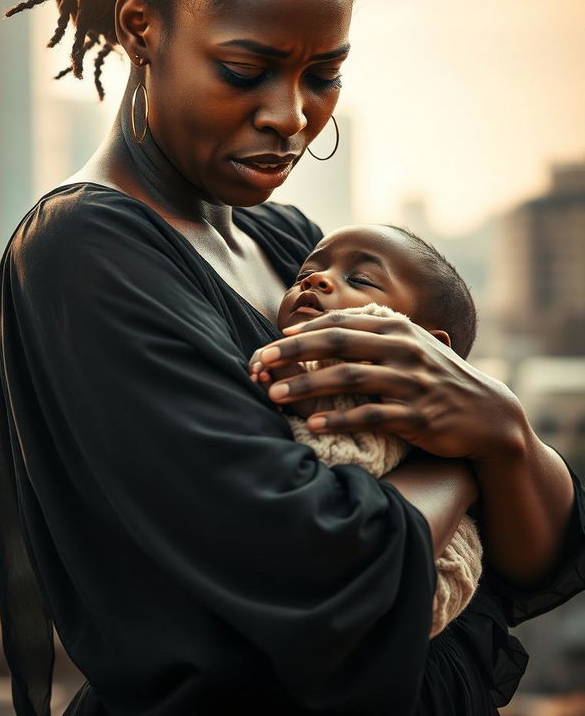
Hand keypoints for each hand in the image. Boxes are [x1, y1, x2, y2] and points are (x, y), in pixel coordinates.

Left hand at [248, 312, 527, 463]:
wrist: (489, 415)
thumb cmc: (436, 379)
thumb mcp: (410, 348)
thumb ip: (372, 337)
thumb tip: (320, 333)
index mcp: (397, 329)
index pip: (340, 324)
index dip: (302, 332)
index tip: (271, 344)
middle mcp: (403, 349)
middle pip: (337, 344)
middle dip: (293, 353)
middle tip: (259, 363)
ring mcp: (411, 382)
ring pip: (349, 378)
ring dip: (307, 386)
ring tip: (273, 394)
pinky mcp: (418, 415)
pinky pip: (372, 415)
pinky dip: (340, 418)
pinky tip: (313, 423)